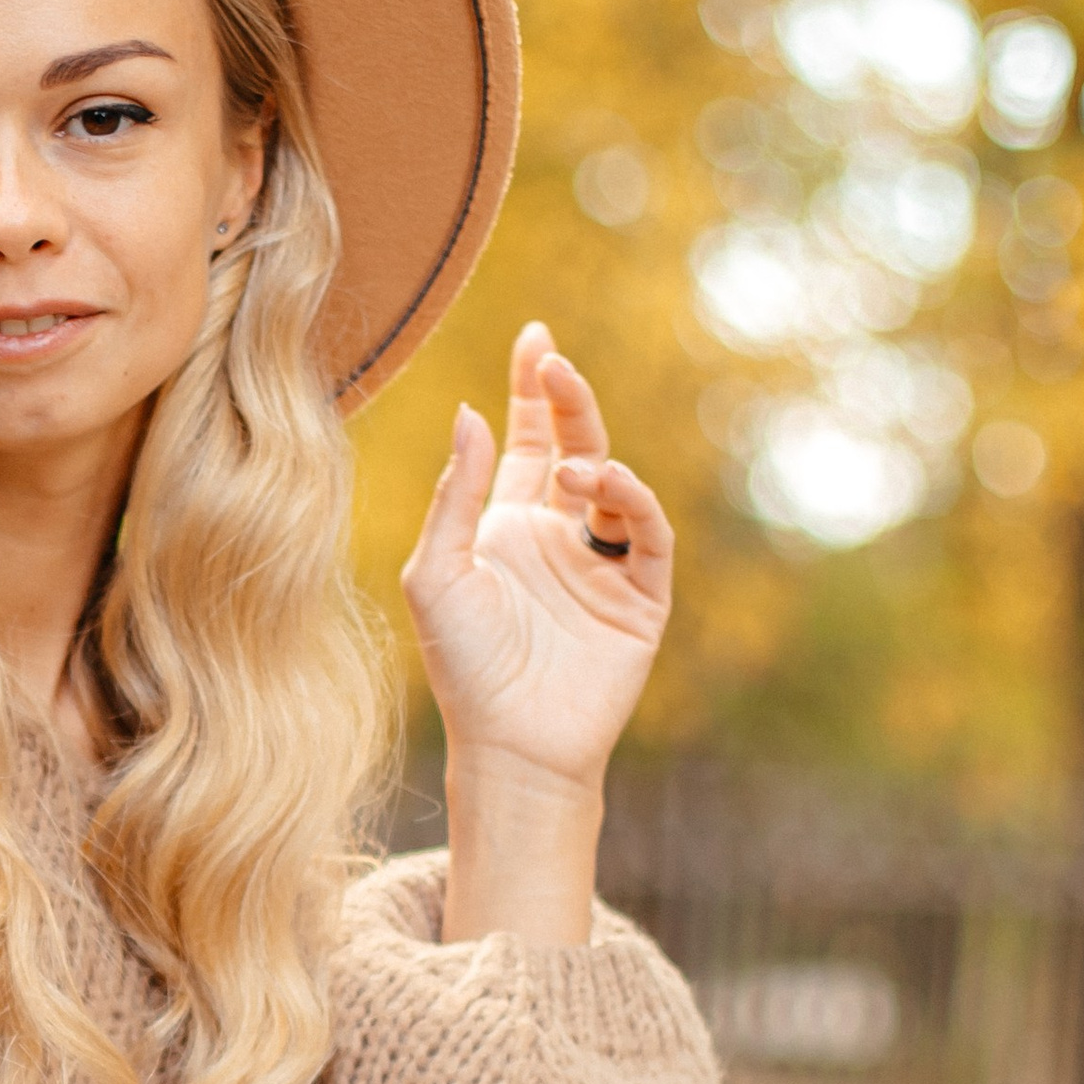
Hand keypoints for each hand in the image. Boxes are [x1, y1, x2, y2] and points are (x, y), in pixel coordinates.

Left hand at [402, 320, 671, 795]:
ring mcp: (601, 566)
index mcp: (507, 527)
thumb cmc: (462, 667)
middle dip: (567, 399)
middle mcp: (557, 537)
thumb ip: (454, 496)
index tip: (534, 338)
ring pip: (614, 483)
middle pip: (574, 444)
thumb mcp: (437, 573)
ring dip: (593, 459)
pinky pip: (647, 535)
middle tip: (552, 360)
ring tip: (568, 466)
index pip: (525, 441)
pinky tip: (601, 488)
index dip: (531, 390)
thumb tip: (471, 414)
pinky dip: (631, 502)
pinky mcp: (640, 597)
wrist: (509, 744)